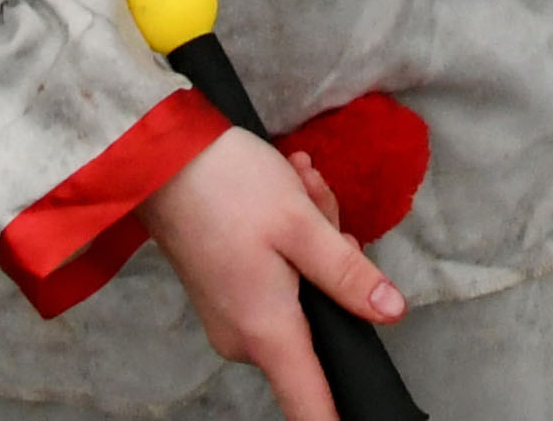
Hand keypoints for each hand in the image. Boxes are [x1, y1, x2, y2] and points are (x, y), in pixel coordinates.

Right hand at [139, 126, 401, 420]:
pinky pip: (274, 281)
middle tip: (320, 206)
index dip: (340, 418)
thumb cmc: (229, 187)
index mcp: (268, 332)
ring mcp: (231, 318)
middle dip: (335, 261)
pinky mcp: (224, 295)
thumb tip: (391, 312)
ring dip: (313, 239)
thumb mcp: (302, 223)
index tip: (365, 414)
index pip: (311, 405)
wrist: (160, 157)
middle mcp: (244, 339)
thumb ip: (348, 276)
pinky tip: (287, 190)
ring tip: (299, 183)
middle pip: (319, 325)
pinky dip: (288, 240)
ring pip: (300, 293)